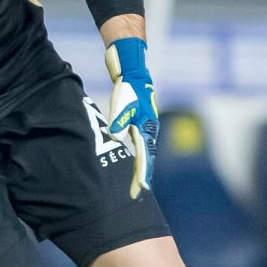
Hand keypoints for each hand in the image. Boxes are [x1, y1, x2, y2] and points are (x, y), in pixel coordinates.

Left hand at [104, 38, 157, 198]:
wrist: (133, 71)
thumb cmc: (128, 87)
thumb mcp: (122, 103)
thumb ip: (120, 120)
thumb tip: (117, 136)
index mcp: (146, 128)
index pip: (144, 157)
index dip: (141, 175)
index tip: (140, 191)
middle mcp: (149, 130)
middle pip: (146, 158)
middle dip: (142, 177)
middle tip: (137, 194)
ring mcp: (145, 126)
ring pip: (144, 153)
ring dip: (141, 168)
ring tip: (137, 185)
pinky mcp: (139, 122)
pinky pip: (140, 145)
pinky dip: (139, 157)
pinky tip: (134, 161)